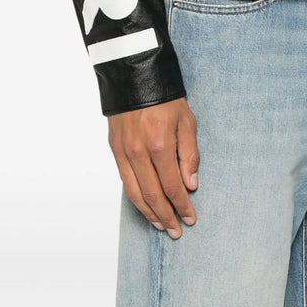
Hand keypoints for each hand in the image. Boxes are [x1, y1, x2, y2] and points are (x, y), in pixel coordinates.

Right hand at [108, 96, 199, 238]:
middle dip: (167, 216)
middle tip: (177, 230)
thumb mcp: (186, 120)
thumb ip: (189, 154)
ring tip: (161, 225)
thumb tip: (191, 184)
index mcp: (160, 145)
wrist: (134, 75)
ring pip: (135, 193)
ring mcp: (124, 152)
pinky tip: (144, 206)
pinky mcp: (115, 149)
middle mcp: (139, 152)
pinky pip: (125, 181)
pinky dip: (135, 198)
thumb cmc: (165, 96)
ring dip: (149, 213)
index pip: (173, 186)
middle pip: (153, 195)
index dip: (182, 205)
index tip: (190, 218)